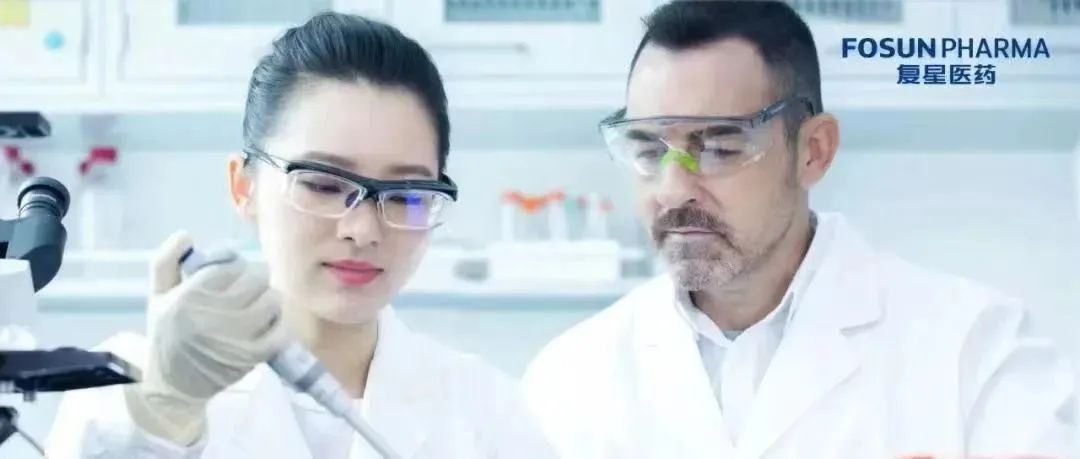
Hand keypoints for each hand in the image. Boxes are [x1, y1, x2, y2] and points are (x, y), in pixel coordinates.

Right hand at [126, 232, 286, 445]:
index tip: (230, 273)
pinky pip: (280, 328)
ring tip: (257, 305)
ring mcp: (237, 336)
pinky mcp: (253, 356)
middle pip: (256, 278)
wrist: (173, 387)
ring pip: (272, 299)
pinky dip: (278, 322)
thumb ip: (166, 260)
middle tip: (247, 288)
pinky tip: (267, 323)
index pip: (229, 263)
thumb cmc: (166, 336)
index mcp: (189, 296)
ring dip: (268, 299)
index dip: (234, 264)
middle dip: (253, 279)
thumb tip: (186, 234)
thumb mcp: (157, 296)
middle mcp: (214, 314)